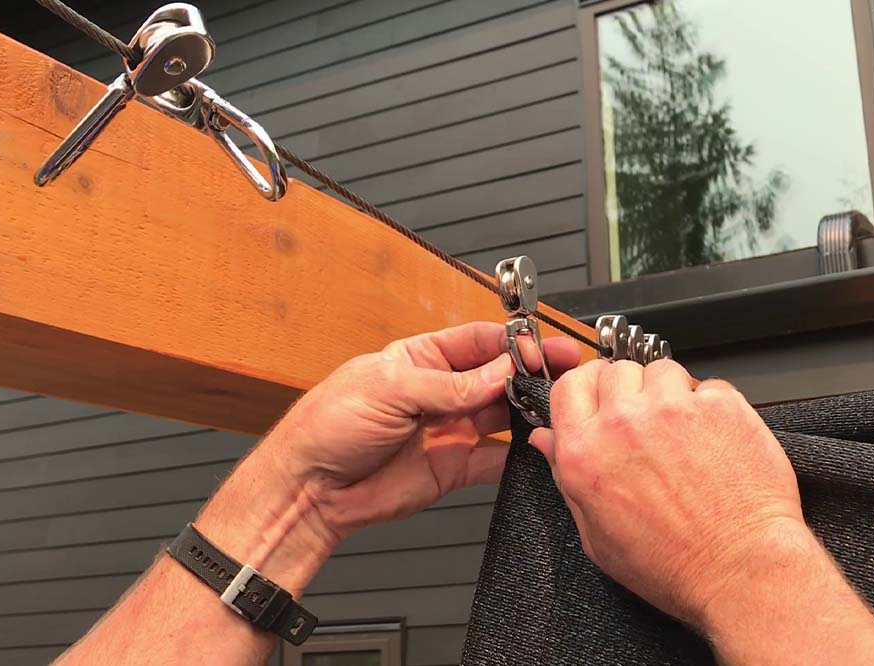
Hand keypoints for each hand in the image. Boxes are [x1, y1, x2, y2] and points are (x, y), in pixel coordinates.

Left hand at [266, 321, 579, 543]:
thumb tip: (501, 371)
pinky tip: (537, 449)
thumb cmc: (329, 426)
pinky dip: (518, 457)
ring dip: (529, 410)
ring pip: (502, 415)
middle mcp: (440, 391)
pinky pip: (494, 461)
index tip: (539, 349)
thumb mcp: (389, 389)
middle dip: (531, 372)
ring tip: (556, 408)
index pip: (478, 342)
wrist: (310, 490)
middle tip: (563, 372)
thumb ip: (450, 384)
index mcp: (421, 358)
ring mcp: (448, 429)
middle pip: (497, 376)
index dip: (512, 342)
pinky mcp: (452, 468)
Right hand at [528, 359, 806, 626]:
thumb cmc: (672, 565)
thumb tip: (546, 440)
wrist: (739, 571)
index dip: (585, 387)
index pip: (569, 385)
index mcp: (585, 452)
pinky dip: (711, 406)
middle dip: (627, 390)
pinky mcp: (718, 406)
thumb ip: (566, 477)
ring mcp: (672, 409)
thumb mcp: (596, 535)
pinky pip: (707, 386)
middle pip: (614, 370)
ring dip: (669, 392)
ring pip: (661, 370)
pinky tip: (714, 440)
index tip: (598, 394)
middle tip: (645, 421)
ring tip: (682, 431)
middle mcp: (623, 423)